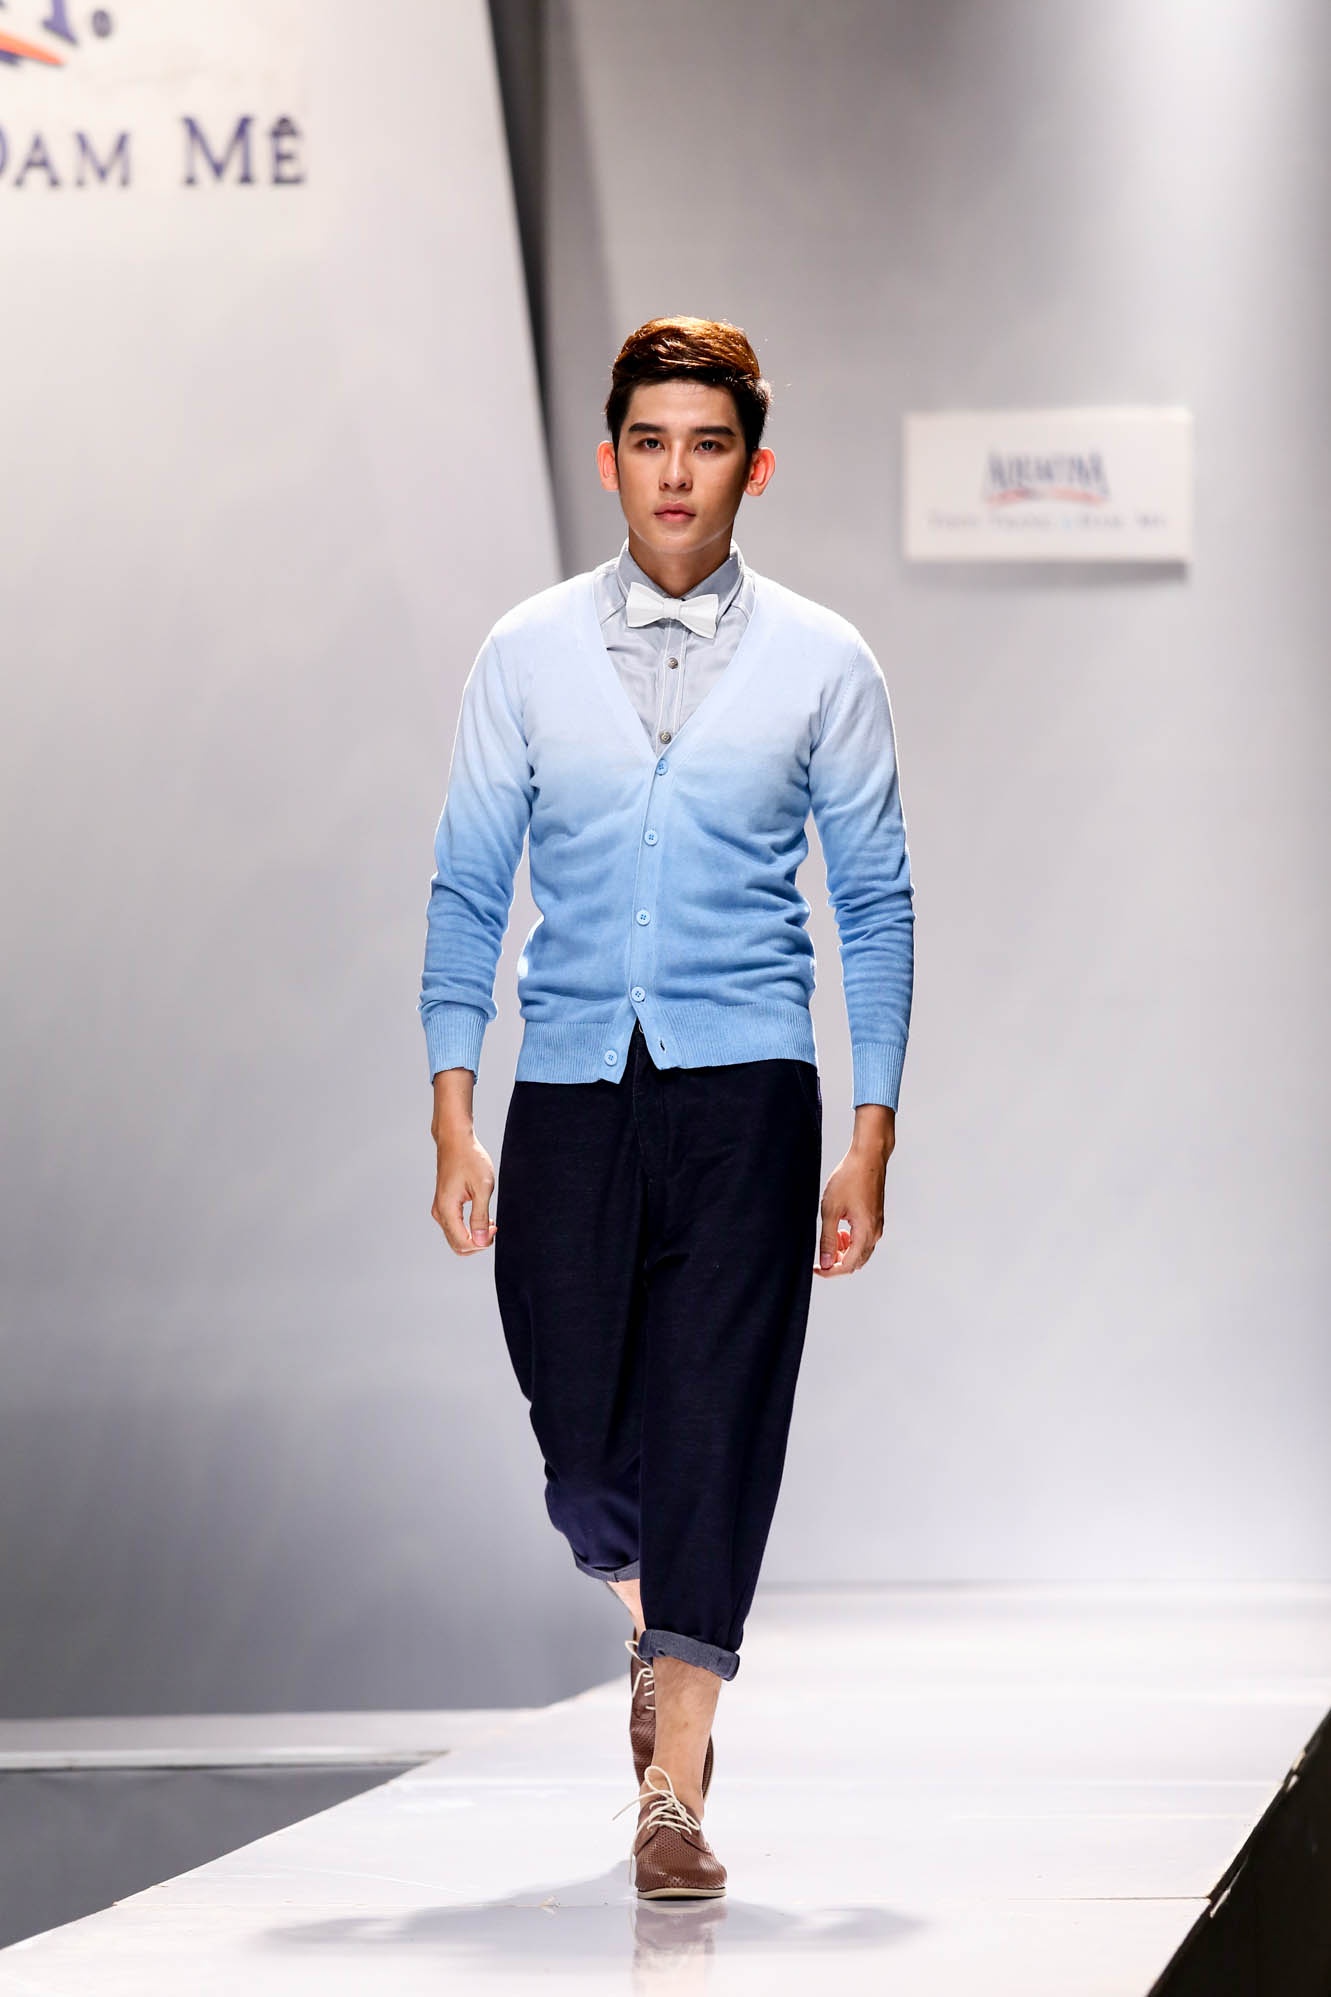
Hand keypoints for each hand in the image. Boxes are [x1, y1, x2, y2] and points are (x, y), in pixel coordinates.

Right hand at [431, 1131, 498, 1255]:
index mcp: (447, 1209)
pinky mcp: (443, 1204)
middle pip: (457, 1245)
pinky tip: (481, 1215)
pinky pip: (454, 1227)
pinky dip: (469, 1228)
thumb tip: (481, 1242)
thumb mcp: (482, 1188)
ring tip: (489, 1219)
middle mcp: (439, 1212)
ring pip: (455, 1237)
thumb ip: (481, 1217)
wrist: (455, 1140)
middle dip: (478, 1242)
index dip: (482, 1242)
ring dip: (474, 1235)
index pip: (463, 1243)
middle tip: (494, 1226)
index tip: (495, 1226)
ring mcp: (439, 1209)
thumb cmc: (470, 1159)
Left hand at [814, 1131, 891, 1277]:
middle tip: (819, 1252)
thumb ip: (827, 1239)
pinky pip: (864, 1240)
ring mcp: (877, 1226)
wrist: (868, 1158)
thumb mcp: (831, 1210)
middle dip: (836, 1261)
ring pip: (860, 1252)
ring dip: (843, 1251)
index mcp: (865, 1233)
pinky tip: (839, 1228)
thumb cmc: (849, 1179)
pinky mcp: (876, 1219)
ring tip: (830, 1235)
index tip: (815, 1268)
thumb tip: (825, 1262)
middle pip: (855, 1262)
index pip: (847, 1265)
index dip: (829, 1271)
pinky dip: (850, 1241)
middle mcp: (875, 1233)